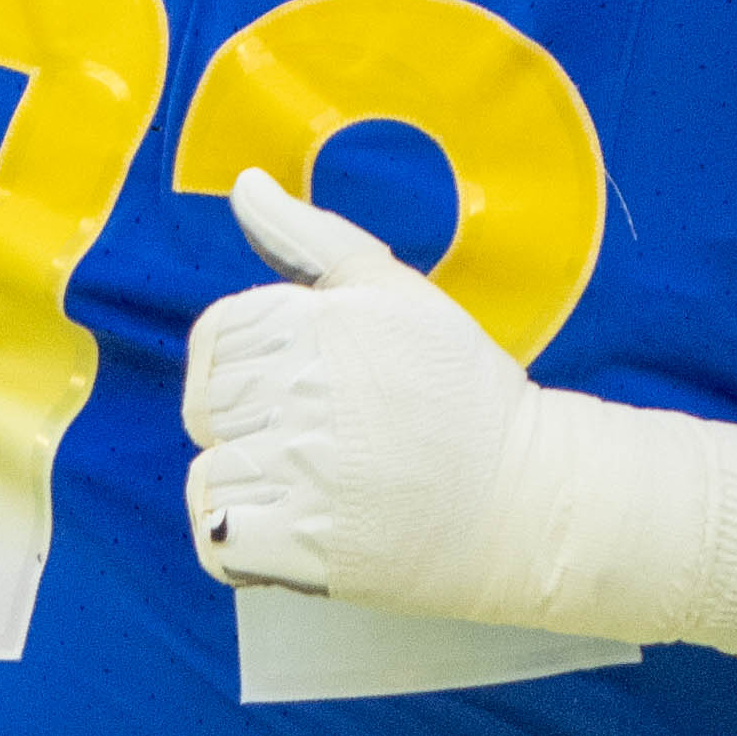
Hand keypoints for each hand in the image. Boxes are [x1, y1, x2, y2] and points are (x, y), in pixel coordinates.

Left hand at [177, 166, 736, 651]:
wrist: (527, 502)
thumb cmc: (460, 391)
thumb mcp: (394, 291)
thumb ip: (308, 234)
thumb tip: (245, 184)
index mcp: (316, 322)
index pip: (217, 338)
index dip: (251, 367)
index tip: (307, 390)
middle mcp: (302, 393)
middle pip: (209, 409)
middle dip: (253, 428)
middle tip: (328, 444)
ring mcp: (300, 474)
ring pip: (210, 475)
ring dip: (251, 491)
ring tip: (319, 491)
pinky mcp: (302, 551)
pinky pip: (215, 541)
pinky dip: (238, 545)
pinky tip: (290, 535)